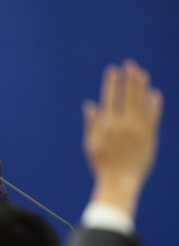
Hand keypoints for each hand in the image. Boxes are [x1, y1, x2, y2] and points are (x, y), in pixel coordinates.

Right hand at [84, 60, 162, 216]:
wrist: (120, 181)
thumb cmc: (102, 164)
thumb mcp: (91, 144)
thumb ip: (92, 123)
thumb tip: (91, 105)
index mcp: (108, 125)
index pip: (110, 98)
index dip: (112, 82)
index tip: (113, 70)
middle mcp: (124, 125)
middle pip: (127, 96)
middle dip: (129, 79)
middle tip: (130, 65)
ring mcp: (138, 130)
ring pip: (141, 103)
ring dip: (141, 87)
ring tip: (141, 74)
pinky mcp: (150, 136)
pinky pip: (153, 116)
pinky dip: (154, 104)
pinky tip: (154, 94)